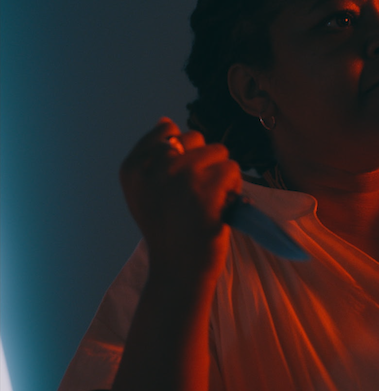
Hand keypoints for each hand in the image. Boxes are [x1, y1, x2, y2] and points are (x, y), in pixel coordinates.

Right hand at [120, 118, 241, 282]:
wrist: (179, 270)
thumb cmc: (169, 230)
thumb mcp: (146, 192)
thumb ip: (153, 157)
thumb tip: (165, 120)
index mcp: (133, 167)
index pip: (167, 130)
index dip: (182, 153)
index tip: (178, 182)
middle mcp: (153, 168)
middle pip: (195, 138)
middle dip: (203, 163)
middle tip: (195, 196)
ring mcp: (180, 177)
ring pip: (218, 152)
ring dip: (221, 175)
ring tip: (209, 202)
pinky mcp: (206, 189)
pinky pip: (232, 170)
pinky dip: (234, 188)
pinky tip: (221, 208)